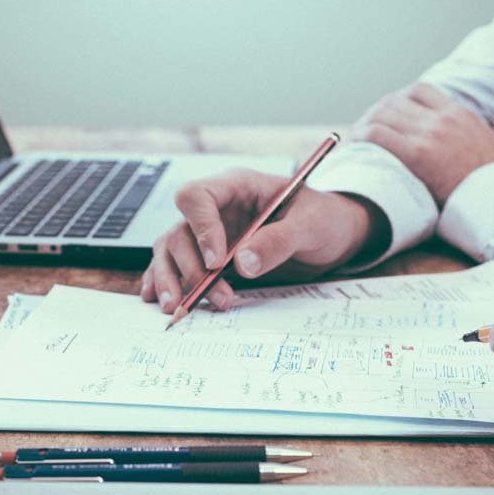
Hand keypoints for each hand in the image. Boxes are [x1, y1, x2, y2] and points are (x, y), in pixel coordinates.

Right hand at [140, 169, 385, 312]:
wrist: (333, 236)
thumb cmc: (324, 219)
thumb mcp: (311, 225)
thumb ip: (278, 240)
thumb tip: (242, 263)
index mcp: (237, 187)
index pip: (197, 197)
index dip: (201, 228)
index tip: (217, 262)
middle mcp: (217, 209)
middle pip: (180, 231)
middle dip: (191, 267)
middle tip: (216, 296)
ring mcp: (210, 233)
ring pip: (171, 250)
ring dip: (171, 279)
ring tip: (177, 308)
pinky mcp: (210, 257)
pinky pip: (177, 265)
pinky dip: (165, 282)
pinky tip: (160, 299)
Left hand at [352, 83, 493, 204]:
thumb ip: (477, 142)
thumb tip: (479, 152)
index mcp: (460, 114)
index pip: (419, 91)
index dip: (397, 100)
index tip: (387, 114)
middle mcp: (442, 118)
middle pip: (394, 101)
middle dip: (374, 114)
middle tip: (362, 130)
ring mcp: (429, 134)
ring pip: (382, 114)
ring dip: (363, 125)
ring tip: (353, 141)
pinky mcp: (417, 155)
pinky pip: (377, 135)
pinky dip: (359, 138)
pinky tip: (353, 148)